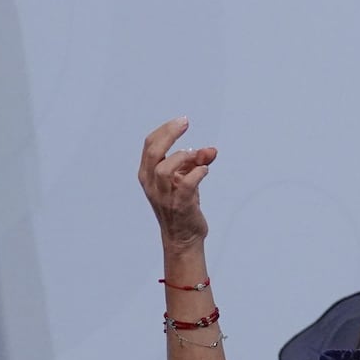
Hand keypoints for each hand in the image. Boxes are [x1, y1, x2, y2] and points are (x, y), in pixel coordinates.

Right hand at [138, 117, 218, 252]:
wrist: (182, 237)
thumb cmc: (181, 205)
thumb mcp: (185, 179)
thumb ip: (196, 162)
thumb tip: (211, 150)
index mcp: (148, 174)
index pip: (150, 145)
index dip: (165, 130)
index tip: (182, 122)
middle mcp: (152, 184)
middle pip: (153, 152)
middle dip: (169, 134)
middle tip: (185, 123)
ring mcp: (164, 196)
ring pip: (164, 169)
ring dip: (182, 157)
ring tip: (195, 156)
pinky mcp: (180, 205)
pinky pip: (186, 185)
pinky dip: (198, 173)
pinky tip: (205, 170)